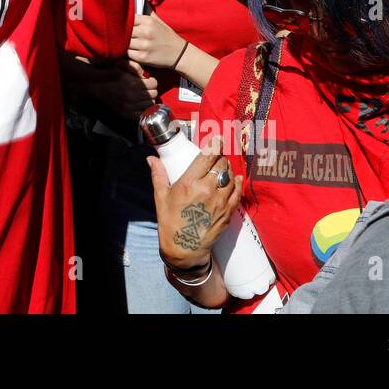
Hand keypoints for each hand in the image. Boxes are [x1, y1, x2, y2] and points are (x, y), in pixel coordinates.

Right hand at [67, 59, 157, 119]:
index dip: (152, 81)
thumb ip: (136, 66)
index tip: (148, 81)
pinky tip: (141, 105)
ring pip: (150, 104)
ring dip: (149, 99)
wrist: (98, 86)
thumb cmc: (111, 74)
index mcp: (133, 84)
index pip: (154, 84)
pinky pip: (143, 114)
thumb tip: (145, 74)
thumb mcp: (122, 65)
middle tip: (146, 88)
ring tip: (144, 96)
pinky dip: (144, 110)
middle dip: (151, 90)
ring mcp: (130, 107)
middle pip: (153, 94)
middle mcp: (133, 96)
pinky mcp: (126, 114)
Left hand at [128, 11, 186, 69]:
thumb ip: (147, 12)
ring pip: (124, 42)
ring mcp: (144, 45)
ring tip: (128, 44)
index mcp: (149, 21)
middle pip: (124, 31)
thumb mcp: (159, 21)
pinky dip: (128, 53)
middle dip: (123, 34)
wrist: (179, 53)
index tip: (124, 26)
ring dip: (124, 44)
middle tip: (123, 36)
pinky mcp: (143, 57)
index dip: (124, 22)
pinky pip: (128, 53)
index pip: (128, 18)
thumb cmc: (167, 36)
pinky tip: (132, 51)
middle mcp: (146, 32)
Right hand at [150, 136, 242, 270]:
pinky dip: (237, 183)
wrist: (184, 249)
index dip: (215, 145)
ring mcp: (220, 201)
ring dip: (228, 169)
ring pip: (231, 176)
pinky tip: (235, 179)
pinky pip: (237, 192)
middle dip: (220, 157)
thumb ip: (158, 175)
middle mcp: (207, 190)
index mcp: (189, 183)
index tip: (218, 139)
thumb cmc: (170, 222)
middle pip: (221, 164)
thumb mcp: (161, 197)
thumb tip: (151, 158)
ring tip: (223, 168)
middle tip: (216, 157)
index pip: (207, 157)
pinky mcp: (228, 212)